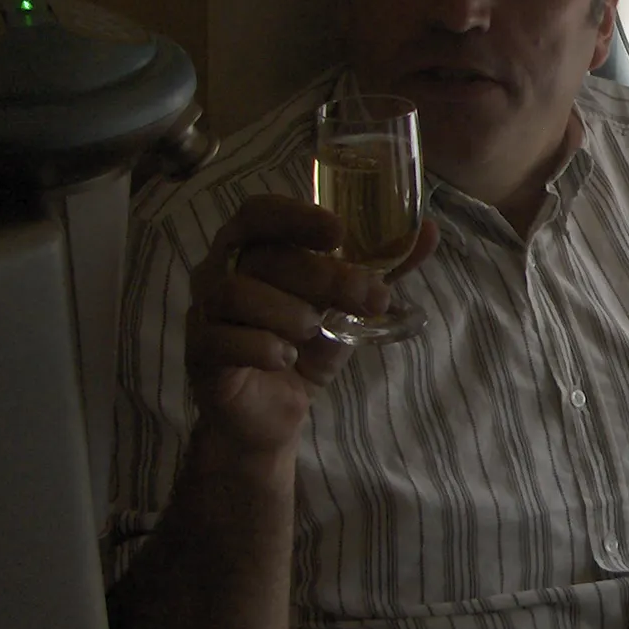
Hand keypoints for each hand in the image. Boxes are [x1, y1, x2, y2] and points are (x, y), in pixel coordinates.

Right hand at [185, 194, 439, 453]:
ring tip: (313, 331)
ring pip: (233, 292)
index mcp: (253, 250)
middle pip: (262, 255)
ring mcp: (204, 313)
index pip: (260, 212)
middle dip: (322, 275)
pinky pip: (220, 338)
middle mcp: (220, 272)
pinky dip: (260, 346)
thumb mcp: (349, 308)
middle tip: (368, 297)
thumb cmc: (304, 348)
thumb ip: (383, 270)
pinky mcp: (200, 354)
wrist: (272, 416)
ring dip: (286, 311)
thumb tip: (429, 231)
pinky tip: (285, 358)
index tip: (338, 231)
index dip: (296, 215)